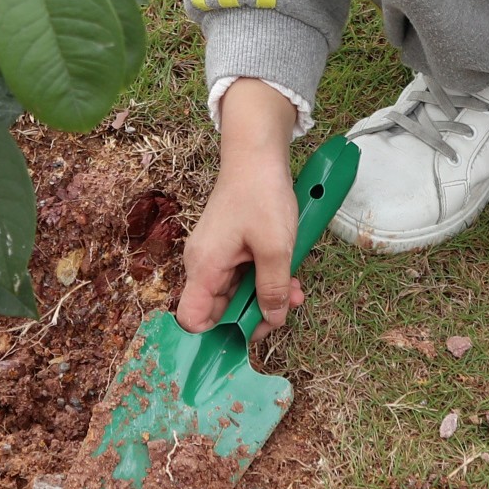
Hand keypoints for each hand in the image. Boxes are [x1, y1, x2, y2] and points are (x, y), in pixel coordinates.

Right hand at [176, 80, 303, 333]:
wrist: (257, 155)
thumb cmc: (261, 195)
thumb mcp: (275, 248)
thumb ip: (273, 289)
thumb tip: (271, 319)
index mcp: (204, 267)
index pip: (192, 318)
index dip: (218, 333)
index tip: (251, 331)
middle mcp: (203, 264)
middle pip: (219, 310)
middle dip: (254, 315)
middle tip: (286, 308)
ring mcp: (216, 255)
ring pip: (236, 293)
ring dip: (266, 296)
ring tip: (296, 291)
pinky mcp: (229, 247)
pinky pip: (244, 275)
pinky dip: (265, 278)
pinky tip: (289, 275)